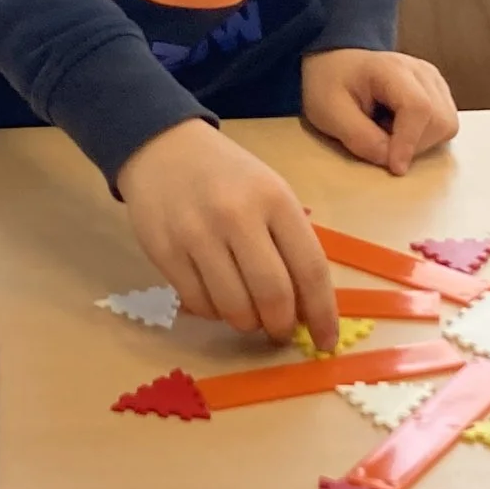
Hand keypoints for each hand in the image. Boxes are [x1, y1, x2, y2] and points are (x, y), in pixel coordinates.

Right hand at [117, 119, 336, 349]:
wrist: (163, 147)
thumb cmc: (228, 177)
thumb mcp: (270, 193)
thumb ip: (291, 243)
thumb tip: (307, 309)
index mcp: (275, 199)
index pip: (310, 268)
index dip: (323, 313)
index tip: (326, 341)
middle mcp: (237, 215)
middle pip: (272, 295)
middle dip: (281, 326)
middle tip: (281, 332)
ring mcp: (197, 234)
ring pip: (234, 308)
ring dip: (248, 323)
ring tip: (249, 314)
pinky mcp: (164, 251)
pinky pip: (198, 304)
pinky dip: (214, 313)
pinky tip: (218, 297)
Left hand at [301, 47, 457, 176]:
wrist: (335, 65)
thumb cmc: (330, 84)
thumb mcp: (330, 113)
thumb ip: (360, 138)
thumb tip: (390, 161)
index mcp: (392, 68)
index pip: (418, 107)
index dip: (410, 142)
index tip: (395, 167)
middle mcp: (421, 71)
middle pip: (439, 119)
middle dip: (413, 145)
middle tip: (378, 139)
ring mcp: (433, 81)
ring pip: (447, 125)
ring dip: (419, 142)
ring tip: (387, 130)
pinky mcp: (438, 94)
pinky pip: (444, 125)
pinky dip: (424, 137)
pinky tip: (398, 128)